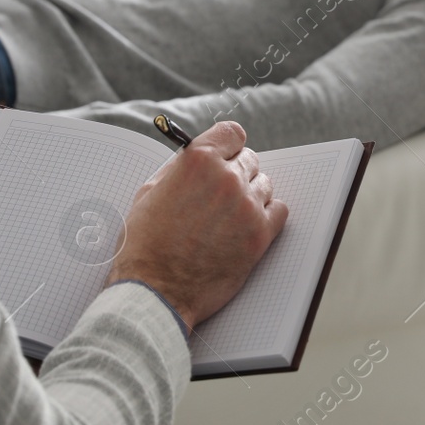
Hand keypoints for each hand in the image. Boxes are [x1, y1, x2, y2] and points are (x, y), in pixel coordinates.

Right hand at [105, 122, 287, 331]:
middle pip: (250, 159)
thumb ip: (180, 167)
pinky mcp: (260, 235)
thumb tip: (200, 154)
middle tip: (220, 195)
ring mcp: (247, 207)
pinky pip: (279, 210)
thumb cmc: (145, 244)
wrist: (155, 291)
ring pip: (265, 185)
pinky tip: (246, 226)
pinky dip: (266, 216)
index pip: (233, 133)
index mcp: (198, 161)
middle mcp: (227, 178)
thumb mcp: (150, 192)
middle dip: (236, 173)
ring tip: (227, 217)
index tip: (226, 155)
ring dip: (250, 196)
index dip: (228, 145)